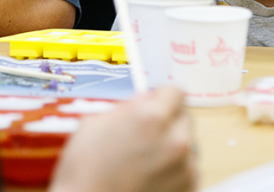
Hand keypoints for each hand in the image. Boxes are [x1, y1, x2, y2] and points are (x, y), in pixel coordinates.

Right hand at [49, 87, 196, 191]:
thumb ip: (129, 107)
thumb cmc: (84, 173)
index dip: (161, 97)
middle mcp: (176, 140)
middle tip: (146, 135)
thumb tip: (145, 100)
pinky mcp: (188, 189)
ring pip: (189, 144)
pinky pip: (188, 170)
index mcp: (153, 117)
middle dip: (168, 122)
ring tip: (146, 161)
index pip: (176, 92)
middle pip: (184, 117)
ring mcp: (185, 168)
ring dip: (173, 147)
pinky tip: (151, 177)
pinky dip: (175, 171)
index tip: (154, 104)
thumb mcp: (95, 123)